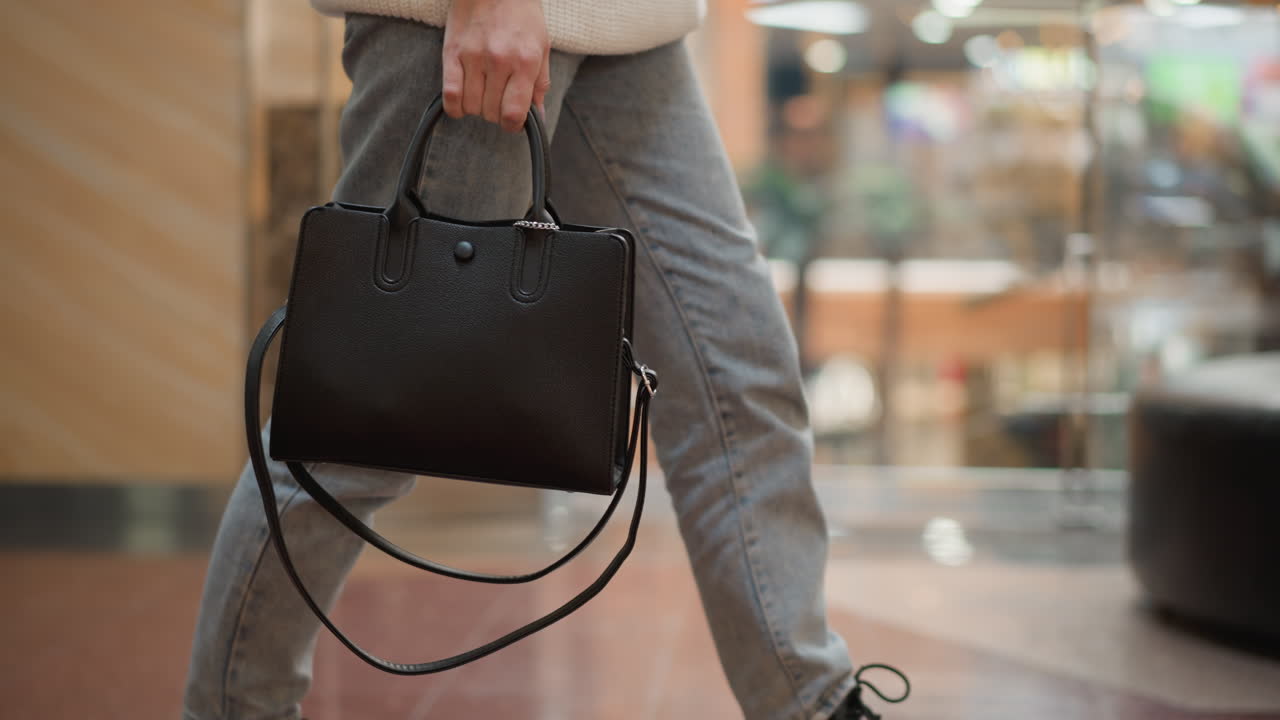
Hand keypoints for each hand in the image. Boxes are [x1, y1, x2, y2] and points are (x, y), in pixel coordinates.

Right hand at [441, 0, 550, 132]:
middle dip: (496, 114)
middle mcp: (499, 61)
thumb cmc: (521, 16)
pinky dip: (455, 106)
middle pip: (491, 112)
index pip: (514, 113)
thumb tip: (537, 118)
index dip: (513, 126)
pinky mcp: (452, 52)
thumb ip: (539, 85)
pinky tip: (462, 103)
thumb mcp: (541, 48)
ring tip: (483, 95)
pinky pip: (450, 94)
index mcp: (525, 61)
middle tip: (498, 101)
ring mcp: (473, 57)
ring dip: (477, 108)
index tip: (513, 122)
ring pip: (471, 106)